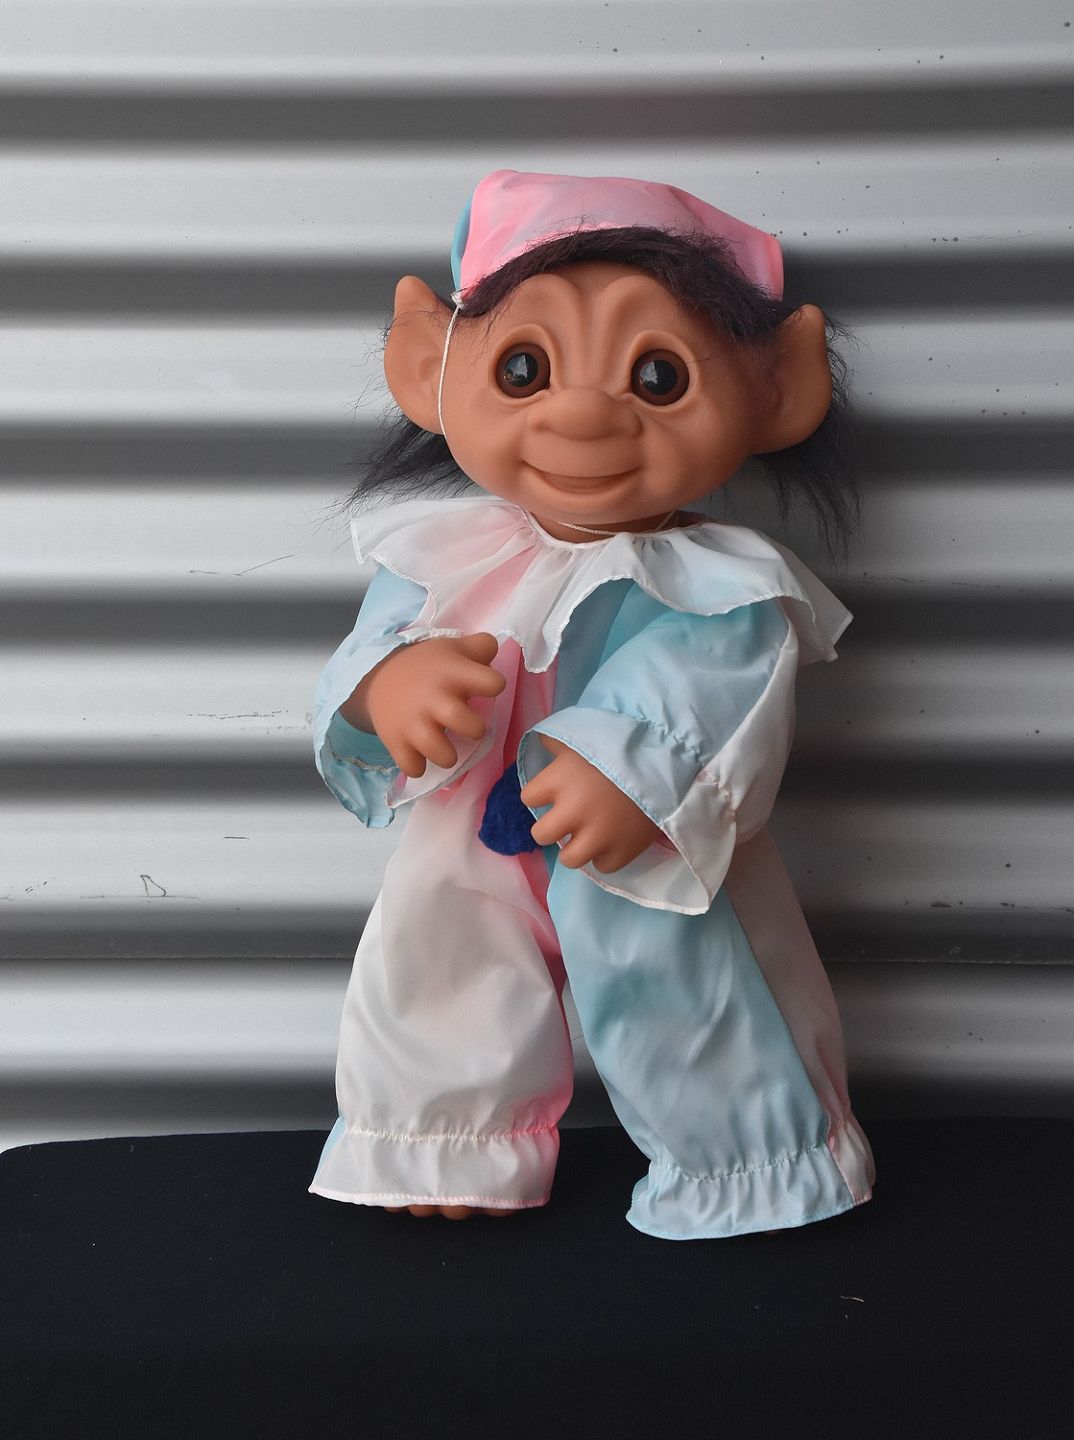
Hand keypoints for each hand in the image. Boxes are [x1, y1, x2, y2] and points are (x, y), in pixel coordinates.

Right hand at [339, 632, 505, 777]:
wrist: (378, 675)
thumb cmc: (427, 666)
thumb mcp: (453, 648)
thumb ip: (480, 648)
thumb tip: (496, 650)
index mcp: (453, 673)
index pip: (491, 683)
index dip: (492, 685)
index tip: (486, 688)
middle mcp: (434, 698)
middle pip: (464, 722)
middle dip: (474, 730)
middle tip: (468, 727)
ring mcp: (413, 722)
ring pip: (439, 752)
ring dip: (447, 756)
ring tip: (445, 749)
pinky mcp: (395, 741)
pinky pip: (411, 766)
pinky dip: (418, 766)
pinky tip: (420, 755)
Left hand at [520, 736, 661, 872]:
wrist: (669, 757)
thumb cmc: (622, 743)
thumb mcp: (586, 734)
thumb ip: (558, 740)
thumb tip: (541, 741)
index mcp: (559, 779)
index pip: (529, 797)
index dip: (541, 794)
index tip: (553, 792)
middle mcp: (573, 811)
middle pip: (541, 835)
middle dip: (552, 827)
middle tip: (565, 820)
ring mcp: (598, 835)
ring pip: (569, 859)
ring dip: (575, 848)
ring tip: (587, 836)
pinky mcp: (624, 850)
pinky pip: (603, 866)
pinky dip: (605, 856)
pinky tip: (611, 841)